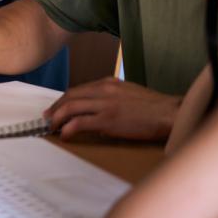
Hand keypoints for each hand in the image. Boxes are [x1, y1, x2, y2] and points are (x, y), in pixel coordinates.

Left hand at [44, 78, 180, 140]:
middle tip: (47, 118)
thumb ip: (111, 97)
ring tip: (52, 127)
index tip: (55, 108)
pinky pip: (80, 122)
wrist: (170, 114)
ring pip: (70, 107)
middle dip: (55, 108)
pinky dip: (68, 128)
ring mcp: (105, 104)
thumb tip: (97, 111)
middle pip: (69, 96)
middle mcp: (103, 90)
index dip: (63, 100)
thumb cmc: (154, 107)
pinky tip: (65, 135)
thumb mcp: (129, 93)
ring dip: (57, 118)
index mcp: (108, 83)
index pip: (77, 89)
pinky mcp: (108, 120)